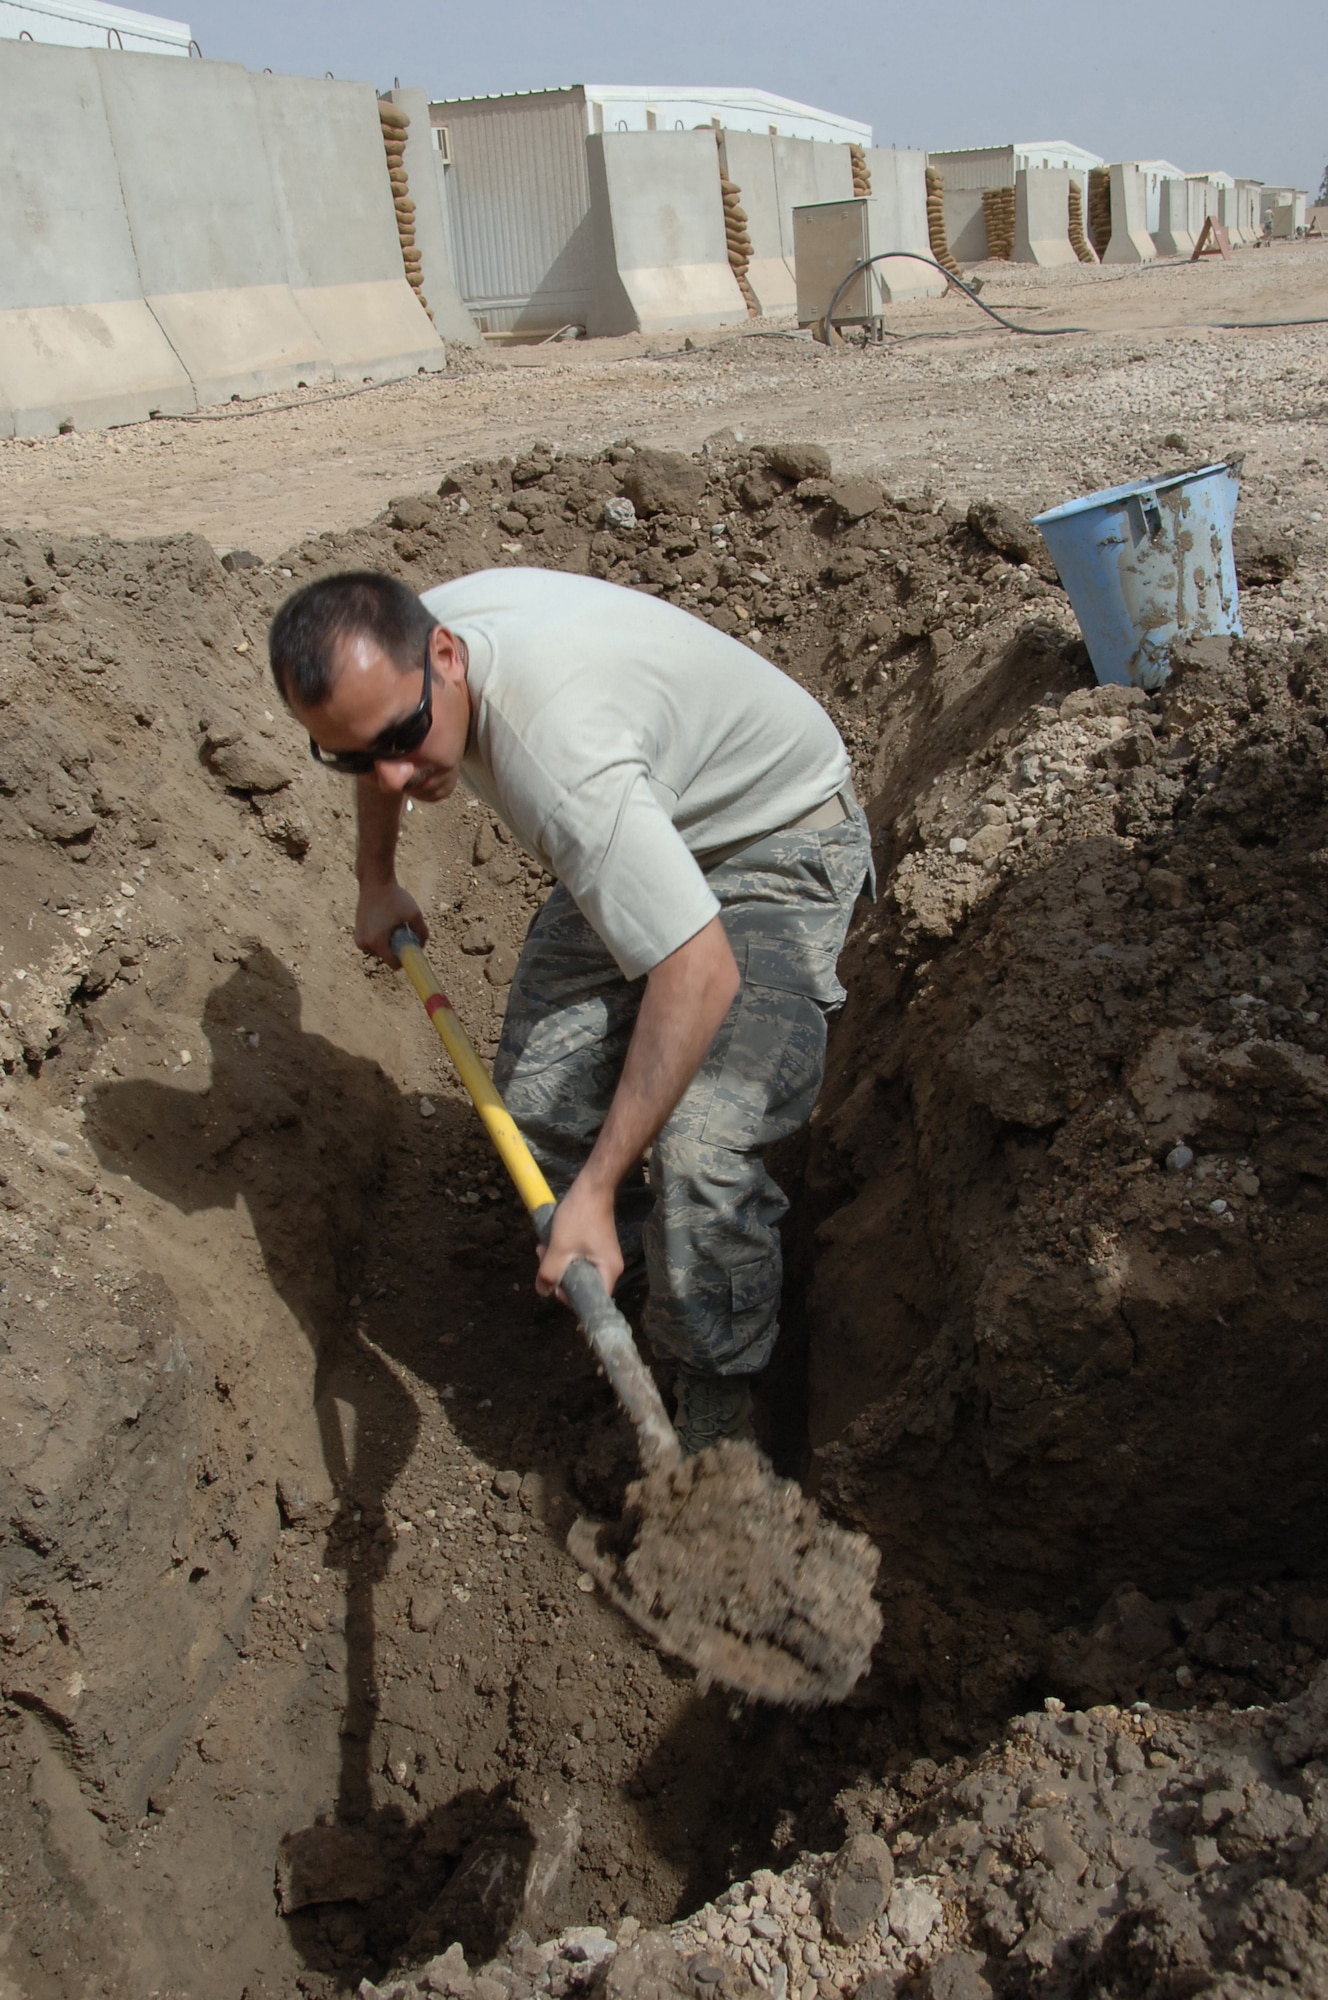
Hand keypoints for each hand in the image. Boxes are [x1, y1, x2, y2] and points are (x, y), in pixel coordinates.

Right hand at [354, 879, 427, 965]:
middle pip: (387, 957)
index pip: (394, 964)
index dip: (405, 958)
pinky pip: (373, 944)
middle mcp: (364, 944)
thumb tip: (422, 946)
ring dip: (388, 943)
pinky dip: (380, 937)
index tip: (410, 948)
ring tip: (391, 923)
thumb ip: (422, 932)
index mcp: (377, 942)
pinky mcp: (357, 934)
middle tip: (401, 929)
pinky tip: (384, 922)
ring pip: (380, 951)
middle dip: (396, 948)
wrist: (375, 882)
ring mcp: (359, 939)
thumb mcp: (414, 914)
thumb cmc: (395, 897)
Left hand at [536, 1174, 623, 1302]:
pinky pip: (578, 1260)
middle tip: (543, 1259)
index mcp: (608, 1272)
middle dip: (558, 1276)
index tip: (554, 1283)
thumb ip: (549, 1273)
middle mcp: (609, 1268)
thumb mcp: (560, 1248)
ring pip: (576, 1272)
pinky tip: (551, 1243)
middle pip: (582, 1286)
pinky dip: (563, 1255)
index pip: (591, 1300)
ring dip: (556, 1264)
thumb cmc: (579, 1218)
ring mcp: (602, 1257)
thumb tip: (543, 1292)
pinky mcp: (595, 1248)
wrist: (592, 1187)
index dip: (570, 1298)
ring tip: (543, 1247)